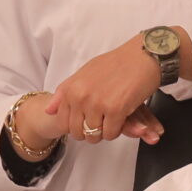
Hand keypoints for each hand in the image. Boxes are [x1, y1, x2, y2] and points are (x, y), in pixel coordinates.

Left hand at [47, 37, 169, 147]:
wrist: (142, 56)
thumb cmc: (117, 63)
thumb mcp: (85, 73)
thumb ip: (65, 92)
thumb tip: (49, 110)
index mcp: (71, 88)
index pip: (63, 121)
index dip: (76, 125)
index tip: (87, 119)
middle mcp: (81, 96)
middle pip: (77, 132)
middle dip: (89, 132)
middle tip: (102, 122)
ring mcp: (97, 104)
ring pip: (94, 135)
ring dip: (104, 132)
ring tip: (112, 119)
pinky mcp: (115, 110)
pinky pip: (110, 133)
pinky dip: (116, 131)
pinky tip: (122, 118)